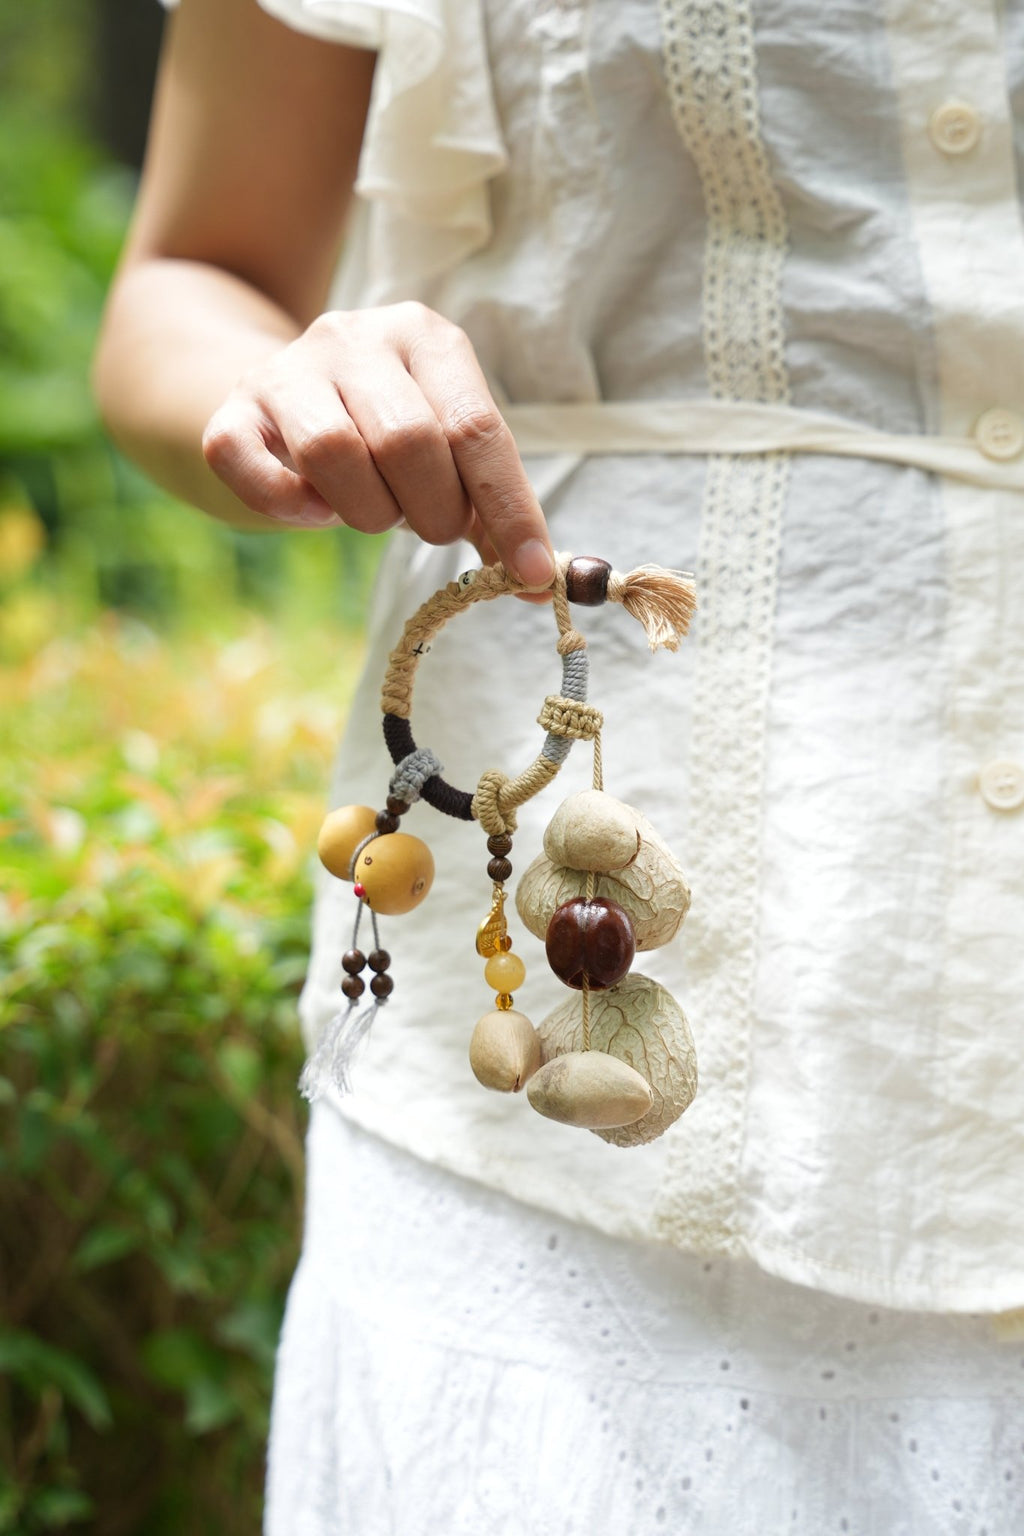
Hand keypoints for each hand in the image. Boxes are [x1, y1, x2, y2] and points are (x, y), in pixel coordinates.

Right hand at [202, 302, 554, 587]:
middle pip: (407, 439)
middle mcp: (356, 337)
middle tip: (435, 526)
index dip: (509, 510)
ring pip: (332, 452)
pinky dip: (289, 505)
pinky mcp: (233, 409)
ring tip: (377, 512)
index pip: (477, 429)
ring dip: (367, 511)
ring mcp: (287, 368)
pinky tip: (316, 509)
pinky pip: (247, 462)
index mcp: (427, 338)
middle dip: (434, 511)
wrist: (288, 401)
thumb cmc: (388, 439)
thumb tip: (541, 584)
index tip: (532, 572)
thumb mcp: (449, 458)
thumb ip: (493, 513)